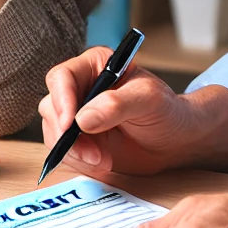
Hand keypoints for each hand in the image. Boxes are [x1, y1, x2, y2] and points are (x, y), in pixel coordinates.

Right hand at [39, 46, 198, 175]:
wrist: (174, 141)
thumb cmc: (166, 111)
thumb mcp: (149, 100)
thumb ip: (118, 104)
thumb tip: (83, 119)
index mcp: (95, 66)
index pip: (62, 77)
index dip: (62, 100)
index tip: (69, 124)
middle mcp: (81, 88)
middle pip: (52, 106)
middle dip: (68, 134)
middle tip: (92, 152)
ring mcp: (77, 115)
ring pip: (54, 132)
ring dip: (75, 151)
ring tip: (103, 158)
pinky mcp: (79, 140)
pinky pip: (64, 152)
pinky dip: (79, 161)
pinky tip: (103, 161)